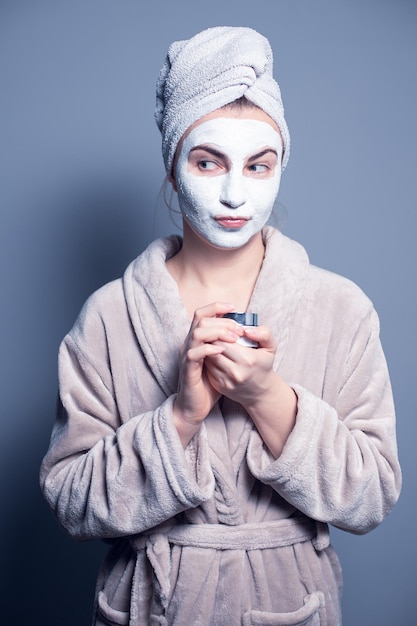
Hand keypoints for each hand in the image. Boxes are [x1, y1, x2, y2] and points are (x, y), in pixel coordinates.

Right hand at [173, 302, 243, 445]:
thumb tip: (246, 331)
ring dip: (218, 332)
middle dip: (223, 321)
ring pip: (197, 332)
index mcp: (198, 339)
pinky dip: (209, 349)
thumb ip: (230, 346)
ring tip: (234, 339)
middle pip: (201, 318)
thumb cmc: (210, 383)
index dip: (217, 307)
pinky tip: (222, 350)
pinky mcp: (187, 368)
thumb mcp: (223, 361)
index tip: (235, 308)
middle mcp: (189, 343)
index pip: (203, 314)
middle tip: (239, 330)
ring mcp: (187, 355)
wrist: (195, 406)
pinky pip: (194, 353)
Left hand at [204, 324, 276, 405]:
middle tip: (216, 335)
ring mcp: (227, 380)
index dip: (222, 332)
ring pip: (209, 358)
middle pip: (214, 348)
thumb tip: (246, 330)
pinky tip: (215, 356)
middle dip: (214, 339)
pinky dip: (209, 360)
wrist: (260, 391)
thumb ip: (263, 334)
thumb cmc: (263, 365)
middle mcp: (236, 372)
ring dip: (209, 349)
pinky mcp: (220, 386)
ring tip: (215, 344)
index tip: (225, 330)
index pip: (224, 340)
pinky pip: (208, 368)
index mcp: (248, 359)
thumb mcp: (270, 347)